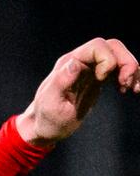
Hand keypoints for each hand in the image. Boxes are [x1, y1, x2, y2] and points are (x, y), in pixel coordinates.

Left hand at [16, 37, 139, 145]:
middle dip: (125, 62)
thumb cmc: (47, 120)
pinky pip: (118, 68)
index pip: (97, 46)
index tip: (102, 79)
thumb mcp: (51, 105)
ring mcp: (90, 69)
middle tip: (126, 84)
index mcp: (69, 64)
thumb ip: (61, 82)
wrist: (45, 129)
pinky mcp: (97, 78)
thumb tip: (74, 63)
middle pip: (112, 47)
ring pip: (118, 56)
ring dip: (130, 68)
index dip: (107, 59)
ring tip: (132, 89)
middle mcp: (81, 62)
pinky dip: (129, 75)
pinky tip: (131, 89)